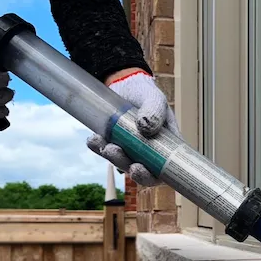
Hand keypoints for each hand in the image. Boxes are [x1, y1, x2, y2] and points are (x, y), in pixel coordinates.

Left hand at [87, 69, 180, 185]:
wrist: (125, 83)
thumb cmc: (146, 93)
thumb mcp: (155, 98)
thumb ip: (154, 111)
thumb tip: (146, 127)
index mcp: (167, 148)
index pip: (163, 171)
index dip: (152, 177)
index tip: (138, 169)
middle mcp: (149, 153)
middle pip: (142, 172)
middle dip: (128, 168)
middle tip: (117, 155)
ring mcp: (130, 150)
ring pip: (122, 163)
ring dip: (113, 157)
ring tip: (105, 144)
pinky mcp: (114, 144)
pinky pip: (106, 150)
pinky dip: (99, 146)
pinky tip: (93, 139)